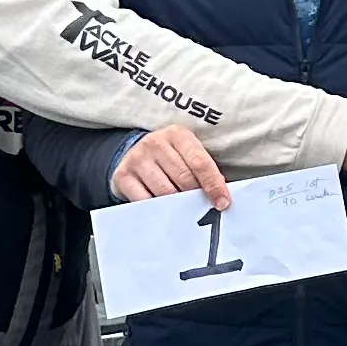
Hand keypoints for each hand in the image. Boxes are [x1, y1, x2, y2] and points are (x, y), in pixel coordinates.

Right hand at [113, 124, 230, 205]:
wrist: (134, 155)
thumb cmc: (170, 158)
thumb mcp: (187, 155)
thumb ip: (203, 171)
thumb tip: (221, 197)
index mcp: (177, 134)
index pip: (200, 163)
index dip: (214, 185)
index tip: (222, 203)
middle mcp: (155, 142)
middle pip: (184, 178)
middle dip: (196, 197)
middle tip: (203, 208)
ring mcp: (138, 158)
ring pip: (165, 191)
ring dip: (178, 205)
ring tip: (184, 210)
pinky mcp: (124, 176)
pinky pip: (146, 200)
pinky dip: (158, 209)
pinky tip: (165, 210)